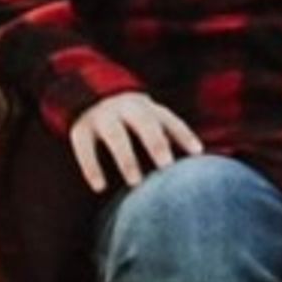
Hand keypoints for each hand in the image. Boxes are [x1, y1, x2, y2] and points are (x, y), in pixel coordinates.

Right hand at [68, 91, 201, 194]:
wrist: (90, 94)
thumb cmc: (133, 122)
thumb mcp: (151, 122)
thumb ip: (170, 141)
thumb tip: (201, 168)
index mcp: (149, 108)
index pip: (170, 121)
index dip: (184, 135)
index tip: (197, 153)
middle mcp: (127, 109)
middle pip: (144, 124)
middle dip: (156, 144)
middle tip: (166, 166)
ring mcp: (103, 117)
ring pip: (116, 136)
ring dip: (126, 158)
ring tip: (135, 182)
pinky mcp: (80, 129)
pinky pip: (84, 149)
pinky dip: (92, 168)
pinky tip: (100, 187)